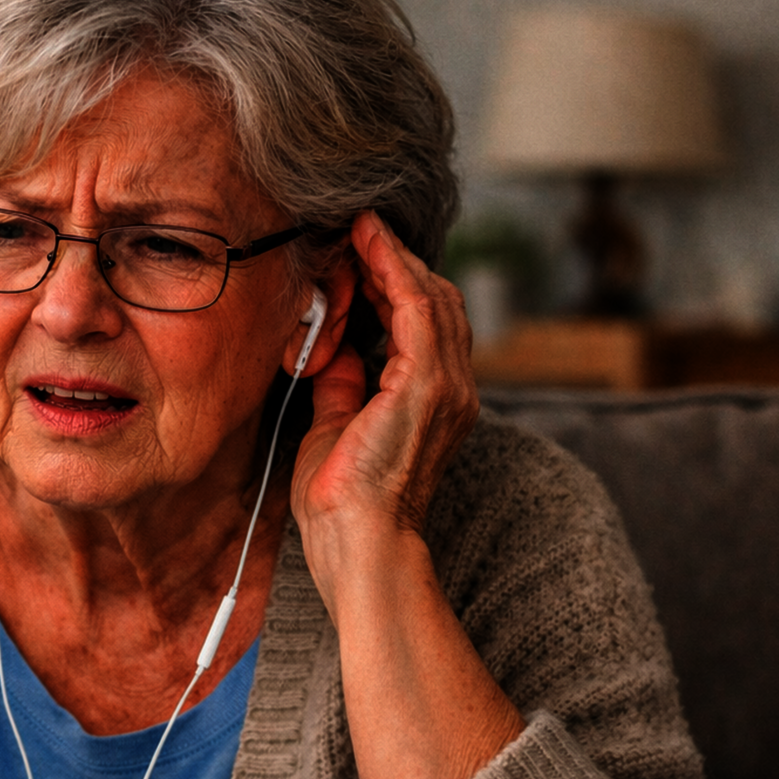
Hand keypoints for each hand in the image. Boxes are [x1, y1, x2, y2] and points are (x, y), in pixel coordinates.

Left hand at [289, 214, 519, 778]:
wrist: (360, 551)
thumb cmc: (341, 506)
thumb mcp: (333, 426)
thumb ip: (339, 383)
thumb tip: (325, 345)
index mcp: (432, 401)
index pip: (420, 321)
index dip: (390, 280)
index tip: (352, 248)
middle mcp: (453, 389)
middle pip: (433, 300)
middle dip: (391, 260)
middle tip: (349, 228)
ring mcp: (447, 388)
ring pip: (429, 296)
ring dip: (389, 258)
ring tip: (354, 227)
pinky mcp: (429, 388)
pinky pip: (419, 310)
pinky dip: (393, 271)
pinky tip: (366, 246)